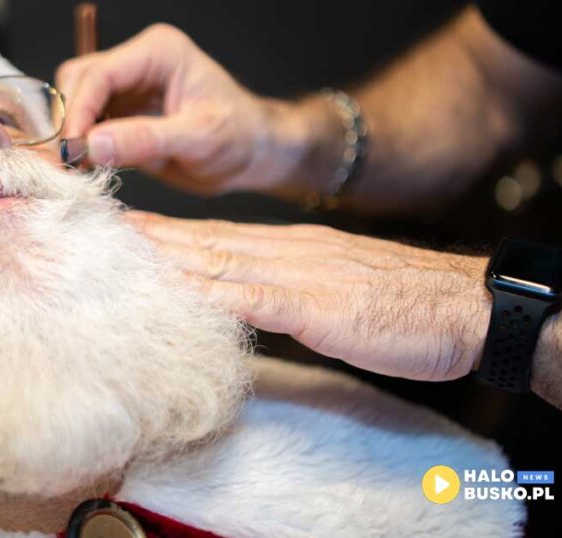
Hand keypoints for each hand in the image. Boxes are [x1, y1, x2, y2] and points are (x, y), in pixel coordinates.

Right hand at [56, 24, 339, 196]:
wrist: (250, 154)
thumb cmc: (238, 137)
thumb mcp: (198, 139)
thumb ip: (145, 140)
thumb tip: (91, 145)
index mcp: (158, 52)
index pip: (100, 74)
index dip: (79, 111)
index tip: (72, 148)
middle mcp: (137, 63)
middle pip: (78, 81)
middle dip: (69, 120)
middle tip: (70, 163)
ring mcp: (126, 88)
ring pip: (75, 101)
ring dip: (71, 133)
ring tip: (76, 167)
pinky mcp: (120, 113)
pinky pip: (85, 123)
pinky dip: (80, 144)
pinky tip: (86, 166)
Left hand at [126, 210, 492, 380]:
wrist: (465, 306)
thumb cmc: (401, 303)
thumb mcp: (332, 292)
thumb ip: (283, 293)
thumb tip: (240, 304)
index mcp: (288, 249)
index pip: (212, 238)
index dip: (163, 235)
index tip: (120, 232)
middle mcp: (284, 253)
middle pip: (203, 244)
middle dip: (149, 241)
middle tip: (97, 235)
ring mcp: (298, 277)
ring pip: (219, 263)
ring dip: (166, 260)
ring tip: (118, 256)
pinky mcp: (317, 307)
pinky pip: (256, 300)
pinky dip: (215, 295)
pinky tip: (181, 295)